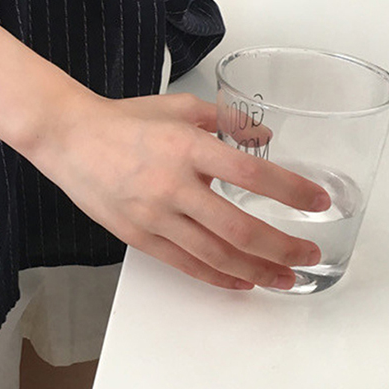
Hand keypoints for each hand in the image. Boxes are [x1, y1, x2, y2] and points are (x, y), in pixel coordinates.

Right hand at [33, 91, 329, 290]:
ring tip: (286, 278)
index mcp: (187, 147)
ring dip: (258, 271)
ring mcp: (154, 216)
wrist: (70, 138)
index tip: (318, 202)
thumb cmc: (124, 120)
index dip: (291, 191)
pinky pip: (185, 265)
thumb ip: (225, 120)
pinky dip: (219, 278)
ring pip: (216, 255)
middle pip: (239, 228)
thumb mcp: (179, 108)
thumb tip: (264, 138)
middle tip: (310, 254)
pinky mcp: (139, 237)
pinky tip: (242, 281)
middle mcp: (174, 185)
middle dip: (283, 247)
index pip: (252, 174)